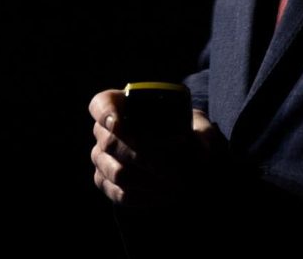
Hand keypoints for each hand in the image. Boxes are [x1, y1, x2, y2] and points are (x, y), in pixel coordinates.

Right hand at [89, 89, 221, 207]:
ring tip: (178, 187)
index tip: (118, 124)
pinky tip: (166, 196)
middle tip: (174, 170)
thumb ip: (201, 133)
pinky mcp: (105, 182)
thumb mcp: (198, 125)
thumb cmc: (186, 132)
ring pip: (117, 172)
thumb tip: (199, 150)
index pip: (101, 104)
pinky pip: (118, 193)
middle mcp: (105, 131)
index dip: (105, 113)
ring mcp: (101, 158)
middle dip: (144, 157)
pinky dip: (144, 197)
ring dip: (149, 181)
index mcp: (123, 105)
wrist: (184, 157)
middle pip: (111, 143)